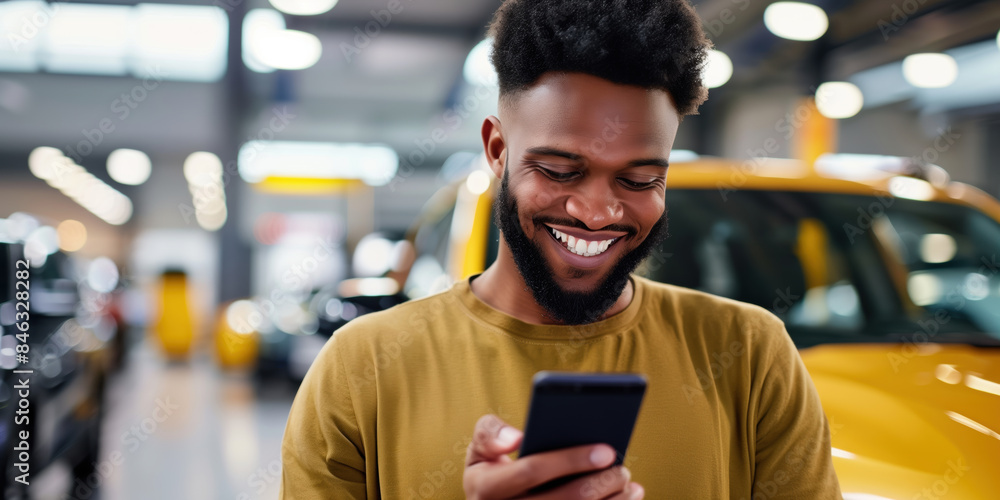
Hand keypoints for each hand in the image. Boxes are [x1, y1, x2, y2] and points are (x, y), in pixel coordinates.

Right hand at [464, 414, 644, 499]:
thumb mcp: (479, 451)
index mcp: (485, 489)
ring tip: (627, 483)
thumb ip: (489, 434)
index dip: (570, 459)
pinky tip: (626, 499)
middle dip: (600, 483)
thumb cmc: (491, 472)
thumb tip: (516, 438)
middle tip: (622, 468)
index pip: (531, 471)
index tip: (606, 450)